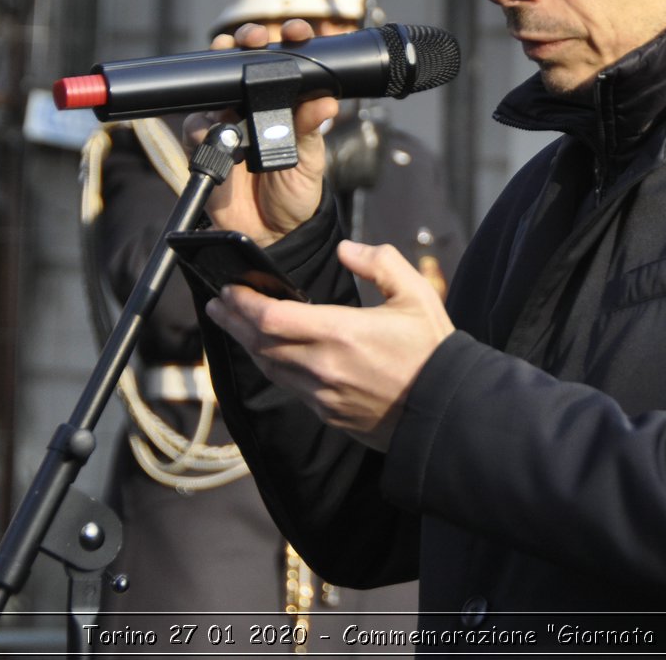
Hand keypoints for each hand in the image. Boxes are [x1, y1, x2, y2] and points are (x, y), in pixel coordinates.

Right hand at [186, 19, 338, 246]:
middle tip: (254, 38)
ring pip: (215, 86)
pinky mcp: (203, 144)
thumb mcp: (310, 159)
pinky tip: (215, 126)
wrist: (272, 232)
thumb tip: (326, 101)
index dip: (288, 42)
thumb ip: (311, 129)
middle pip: (242, 62)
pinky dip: (203, 124)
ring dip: (221, 71)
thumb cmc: (295, 192)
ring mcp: (226, 123)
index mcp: (285, 104)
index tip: (295, 33)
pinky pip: (196, 126)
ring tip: (231, 63)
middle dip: (244, 41)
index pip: (285, 63)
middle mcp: (253, 106)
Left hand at [205, 240, 454, 450]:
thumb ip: (380, 263)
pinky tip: (269, 354)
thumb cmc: (432, 350)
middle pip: (259, 344)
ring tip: (233, 325)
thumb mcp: (416, 294)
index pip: (271, 318)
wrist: (447, 410)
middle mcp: (323, 367)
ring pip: (269, 368)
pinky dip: (272, 366)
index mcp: (341, 333)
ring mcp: (323, 395)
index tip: (230, 288)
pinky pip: (290, 387)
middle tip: (218, 304)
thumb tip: (345, 250)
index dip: (243, 302)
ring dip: (247, 345)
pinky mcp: (328, 414)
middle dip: (233, 321)